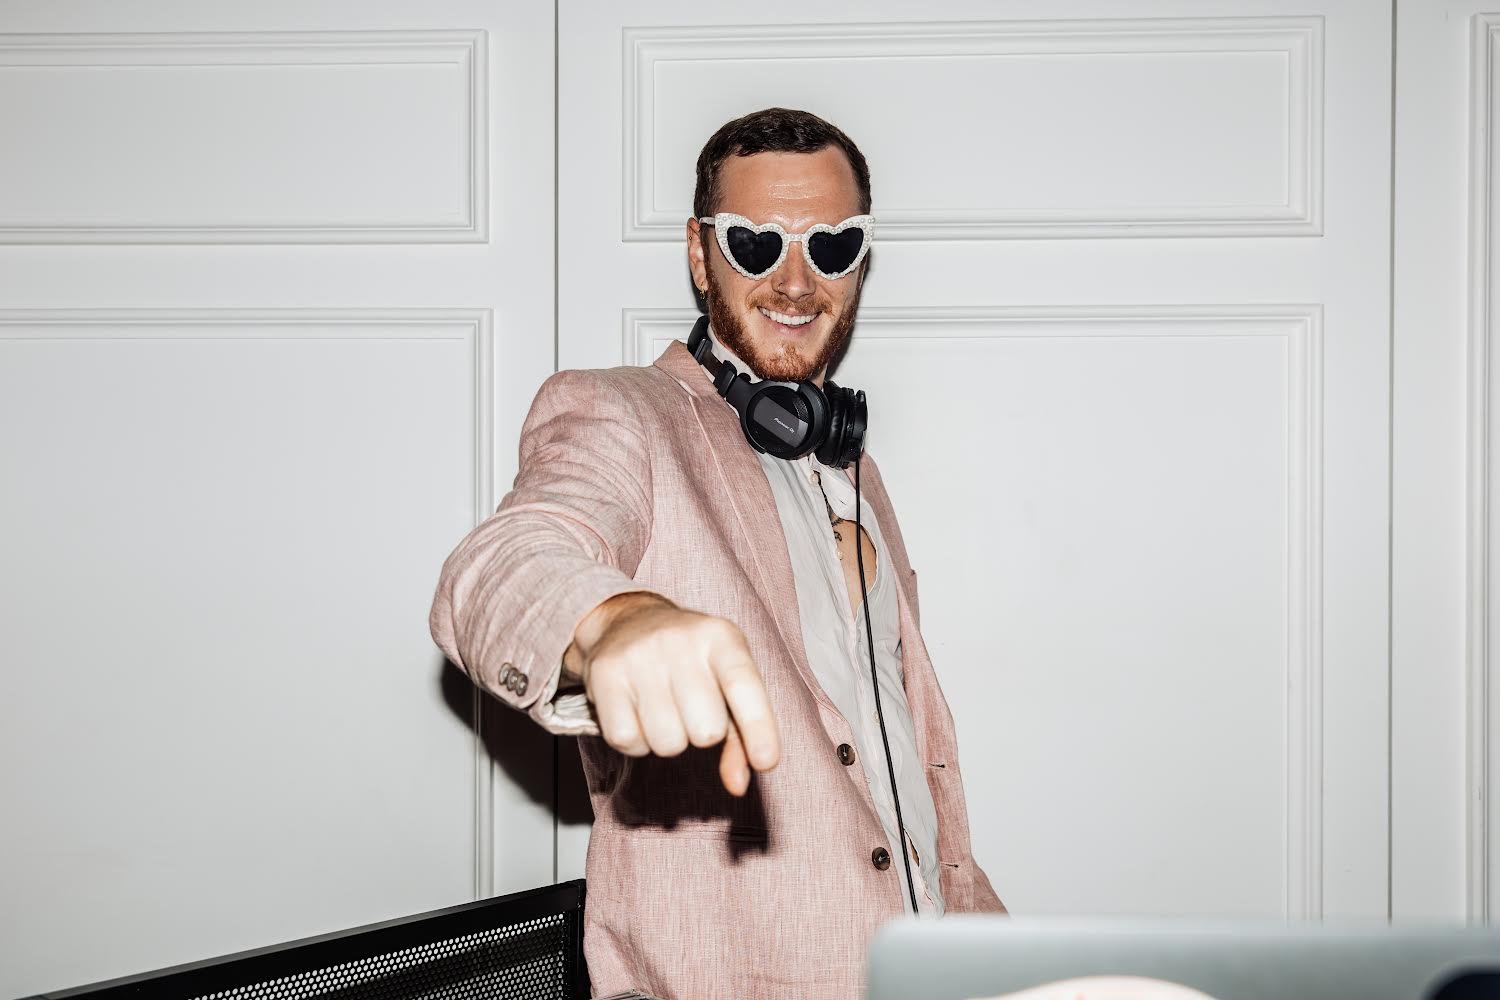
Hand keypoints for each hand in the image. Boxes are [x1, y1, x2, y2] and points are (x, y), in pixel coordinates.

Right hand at [563, 592, 779, 794]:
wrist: (628, 621)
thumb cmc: (692, 663)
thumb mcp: (727, 683)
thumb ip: (742, 735)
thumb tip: (738, 785)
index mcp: (721, 637)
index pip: (744, 685)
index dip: (759, 728)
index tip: (767, 763)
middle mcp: (680, 640)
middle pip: (706, 731)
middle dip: (702, 734)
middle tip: (690, 709)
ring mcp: (639, 655)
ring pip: (667, 743)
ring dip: (669, 741)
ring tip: (663, 709)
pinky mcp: (604, 674)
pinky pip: (627, 741)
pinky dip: (636, 743)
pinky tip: (636, 714)